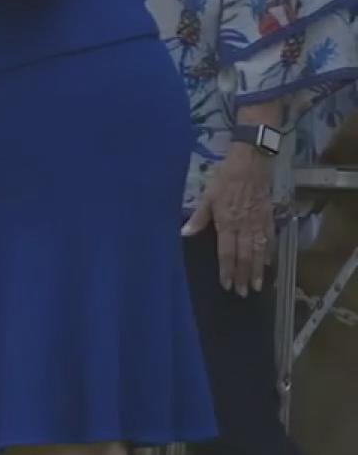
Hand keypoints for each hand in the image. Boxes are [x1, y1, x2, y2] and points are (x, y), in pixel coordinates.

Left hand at [183, 144, 275, 294]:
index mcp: (227, 223)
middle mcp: (245, 226)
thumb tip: (184, 233)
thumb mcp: (207, 195)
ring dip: (259, 269)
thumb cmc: (225, 177)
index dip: (227, 270)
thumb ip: (198, 217)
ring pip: (260, 251)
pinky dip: (269, 253)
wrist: (251, 161)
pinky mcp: (269, 215)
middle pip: (245, 256)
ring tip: (259, 286)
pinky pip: (270, 238)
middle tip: (245, 293)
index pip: (227, 253)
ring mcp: (259, 222)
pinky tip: (268, 263)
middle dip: (244, 276)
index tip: (227, 285)